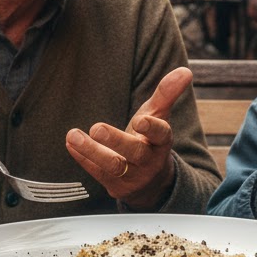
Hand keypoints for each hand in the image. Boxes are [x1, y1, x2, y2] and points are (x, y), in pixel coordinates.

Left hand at [65, 67, 191, 208]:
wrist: (150, 180)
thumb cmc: (150, 139)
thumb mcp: (159, 116)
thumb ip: (167, 93)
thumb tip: (185, 71)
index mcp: (161, 142)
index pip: (161, 135)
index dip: (152, 128)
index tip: (140, 120)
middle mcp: (149, 161)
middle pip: (134, 152)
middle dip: (115, 140)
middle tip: (96, 128)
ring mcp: (132, 176)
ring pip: (112, 165)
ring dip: (91, 151)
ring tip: (73, 135)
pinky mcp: (115, 185)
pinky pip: (96, 172)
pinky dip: (82, 157)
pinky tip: (70, 144)